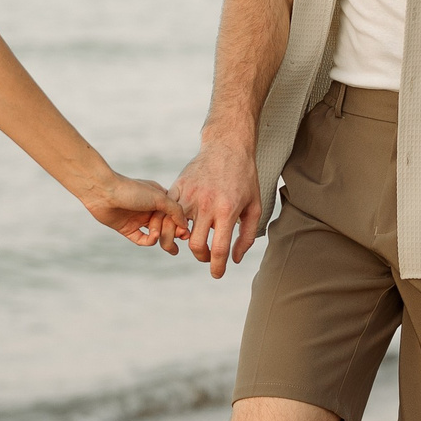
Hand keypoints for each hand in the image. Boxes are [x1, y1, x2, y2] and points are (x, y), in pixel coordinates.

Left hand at [83, 173, 187, 252]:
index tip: (186, 231)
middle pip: (166, 225)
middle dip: (174, 233)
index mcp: (158, 198)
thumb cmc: (132, 190)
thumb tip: (185, 224)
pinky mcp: (127, 229)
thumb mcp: (159, 197)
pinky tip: (153, 236)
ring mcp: (138, 219)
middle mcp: (149, 208)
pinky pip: (142, 239)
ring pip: (155, 233)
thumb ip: (175, 210)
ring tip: (170, 244)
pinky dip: (149, 241)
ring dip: (163, 238)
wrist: (103, 192)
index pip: (174, 213)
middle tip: (181, 239)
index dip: (181, 222)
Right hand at [172, 139, 262, 278]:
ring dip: (181, 243)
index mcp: (227, 210)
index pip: (218, 249)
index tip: (217, 274)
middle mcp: (206, 204)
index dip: (217, 268)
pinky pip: (166, 213)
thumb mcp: (255, 206)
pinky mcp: (177, 187)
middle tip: (208, 255)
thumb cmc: (245, 178)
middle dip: (202, 256)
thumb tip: (235, 259)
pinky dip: (169, 225)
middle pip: (196, 244)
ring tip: (190, 241)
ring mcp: (189, 195)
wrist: (227, 146)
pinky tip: (180, 227)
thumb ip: (246, 235)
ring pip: (175, 230)